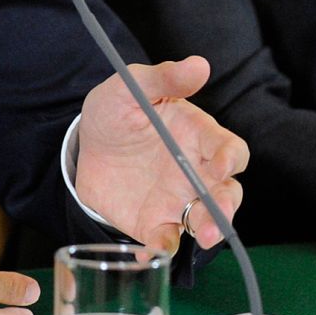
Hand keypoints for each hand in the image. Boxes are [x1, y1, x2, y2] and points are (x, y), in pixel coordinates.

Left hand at [73, 56, 248, 252]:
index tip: (223, 165)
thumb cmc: (116, 110)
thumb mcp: (133, 87)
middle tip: (220, 216)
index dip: (232, 158)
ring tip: (205, 237)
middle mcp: (196, 172)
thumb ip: (163, 78)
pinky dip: (164, 247)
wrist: (83, 144)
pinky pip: (167, 240)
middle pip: (227, 192)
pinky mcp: (154, 222)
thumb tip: (199, 65)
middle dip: (228, 206)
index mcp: (199, 136)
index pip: (230, 150)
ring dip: (211, 230)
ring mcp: (178, 200)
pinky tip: (155, 250)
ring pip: (206, 220)